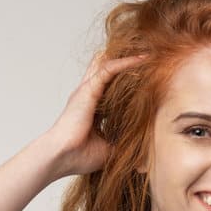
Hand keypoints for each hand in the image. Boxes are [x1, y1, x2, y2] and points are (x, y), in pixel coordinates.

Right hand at [47, 51, 147, 175]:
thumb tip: (144, 158)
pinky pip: (109, 69)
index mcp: (92, 109)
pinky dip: (126, 63)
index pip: (110, 90)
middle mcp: (89, 96)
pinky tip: (142, 59)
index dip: (125, 83)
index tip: (145, 78)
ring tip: (148, 52)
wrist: (61, 156)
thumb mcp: (109, 150)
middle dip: (125, 63)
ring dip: (128, 58)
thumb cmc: (79, 156)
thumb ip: (124, 146)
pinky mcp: (88, 90)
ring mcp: (87, 91)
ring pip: (109, 65)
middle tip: (147, 55)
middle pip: (106, 71)